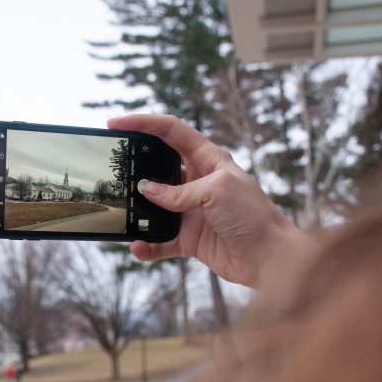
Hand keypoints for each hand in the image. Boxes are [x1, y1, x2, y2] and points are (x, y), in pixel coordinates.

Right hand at [108, 114, 310, 290]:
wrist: (270, 258)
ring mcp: (190, 210)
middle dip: (133, 167)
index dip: (144, 123)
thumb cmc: (253, 216)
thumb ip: (179, 191)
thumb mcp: (216, 192)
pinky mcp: (188, 237)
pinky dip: (147, 244)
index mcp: (208, 159)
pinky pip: (159, 239)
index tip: (117, 124)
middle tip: (111, 169)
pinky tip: (138, 247)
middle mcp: (197, 182)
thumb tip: (146, 191)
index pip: (171, 132)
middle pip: (157, 167)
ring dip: (137, 210)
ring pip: (153, 205)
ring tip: (120, 211)